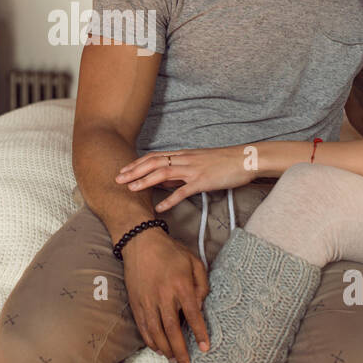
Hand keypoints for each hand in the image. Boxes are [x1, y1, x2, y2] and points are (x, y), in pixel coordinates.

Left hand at [115, 146, 254, 210]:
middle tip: (117, 179)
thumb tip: (163, 181)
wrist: (244, 159)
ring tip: (131, 189)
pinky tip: (159, 208)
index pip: (154, 157)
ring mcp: (193, 170)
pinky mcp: (203, 181)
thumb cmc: (222, 162)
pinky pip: (183, 191)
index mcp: (183, 155)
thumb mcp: (198, 162)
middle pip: (153, 163)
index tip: (122, 170)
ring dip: (145, 182)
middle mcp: (184, 160)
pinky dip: (169, 199)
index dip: (136, 163)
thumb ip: (180, 171)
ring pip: (163, 174)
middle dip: (134, 171)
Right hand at [120, 229, 209, 362]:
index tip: (205, 348)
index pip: (193, 314)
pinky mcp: (135, 302)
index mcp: (180, 285)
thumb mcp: (194, 261)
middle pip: (172, 329)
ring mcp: (147, 300)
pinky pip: (143, 326)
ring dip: (164, 349)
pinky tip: (158, 348)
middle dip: (180, 350)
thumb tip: (201, 305)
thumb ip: (202, 284)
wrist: (140, 242)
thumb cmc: (171, 252)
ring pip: (155, 331)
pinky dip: (150, 340)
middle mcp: (163, 295)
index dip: (200, 333)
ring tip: (173, 360)